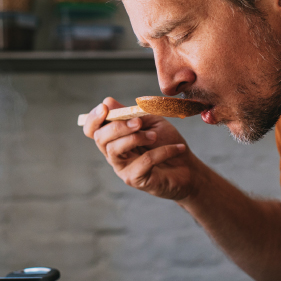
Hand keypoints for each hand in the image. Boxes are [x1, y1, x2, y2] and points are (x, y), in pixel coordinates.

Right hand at [82, 97, 198, 200]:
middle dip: (118, 126)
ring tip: (155, 136)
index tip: (105, 108)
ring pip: (115, 150)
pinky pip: (143, 162)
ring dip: (136, 138)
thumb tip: (108, 101)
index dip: (93, 118)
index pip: (92, 129)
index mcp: (114, 137)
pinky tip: (177, 148)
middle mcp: (114, 153)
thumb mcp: (151, 121)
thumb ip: (131, 112)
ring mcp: (123, 168)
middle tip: (139, 122)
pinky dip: (162, 151)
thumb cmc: (167, 142)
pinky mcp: (135, 180)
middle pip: (100, 138)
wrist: (188, 168)